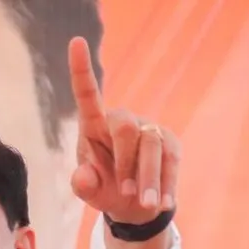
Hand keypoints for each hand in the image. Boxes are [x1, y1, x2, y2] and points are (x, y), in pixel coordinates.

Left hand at [67, 37, 180, 223]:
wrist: (134, 206)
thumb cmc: (104, 189)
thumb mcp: (89, 191)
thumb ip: (82, 184)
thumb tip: (84, 177)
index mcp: (93, 124)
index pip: (87, 93)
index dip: (81, 69)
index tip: (76, 41)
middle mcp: (122, 120)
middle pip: (126, 126)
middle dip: (127, 162)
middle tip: (127, 193)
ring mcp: (148, 130)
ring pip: (153, 146)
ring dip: (149, 178)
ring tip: (145, 205)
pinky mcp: (170, 144)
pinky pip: (171, 160)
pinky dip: (167, 183)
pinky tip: (162, 203)